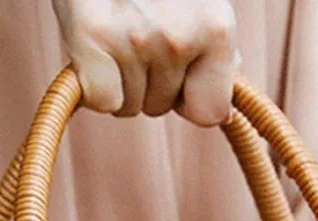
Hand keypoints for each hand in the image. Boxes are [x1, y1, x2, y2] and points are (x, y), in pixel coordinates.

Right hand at [52, 0, 237, 124]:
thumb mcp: (198, 0)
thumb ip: (212, 43)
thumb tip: (226, 96)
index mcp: (216, 28)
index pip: (210, 113)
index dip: (190, 96)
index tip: (178, 72)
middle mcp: (178, 37)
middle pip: (162, 108)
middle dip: (149, 82)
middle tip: (136, 31)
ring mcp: (133, 39)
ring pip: (128, 105)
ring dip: (120, 79)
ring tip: (117, 31)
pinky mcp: (91, 37)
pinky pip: (102, 100)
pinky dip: (94, 84)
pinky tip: (95, 47)